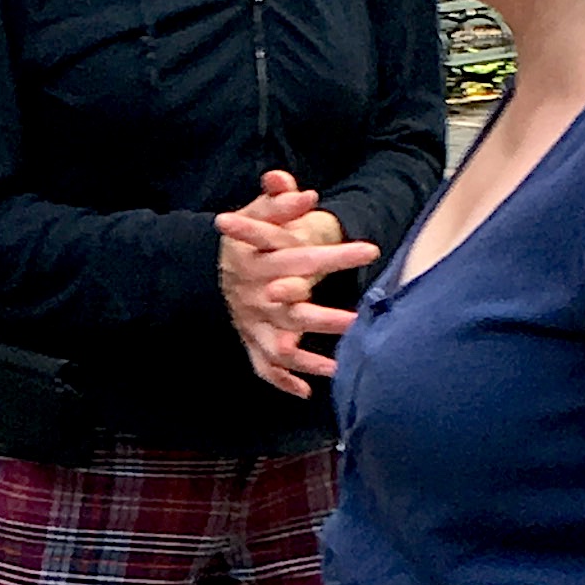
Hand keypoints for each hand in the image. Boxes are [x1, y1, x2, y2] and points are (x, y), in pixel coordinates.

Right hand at [217, 170, 371, 400]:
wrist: (212, 267)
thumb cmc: (246, 237)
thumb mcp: (259, 212)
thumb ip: (280, 200)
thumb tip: (305, 193)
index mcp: (258, 262)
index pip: (300, 258)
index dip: (336, 255)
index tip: (372, 251)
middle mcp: (254, 296)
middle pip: (292, 310)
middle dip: (325, 318)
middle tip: (359, 320)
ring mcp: (251, 322)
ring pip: (279, 347)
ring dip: (307, 359)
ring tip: (339, 366)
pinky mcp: (250, 339)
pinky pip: (263, 366)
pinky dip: (281, 380)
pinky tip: (305, 391)